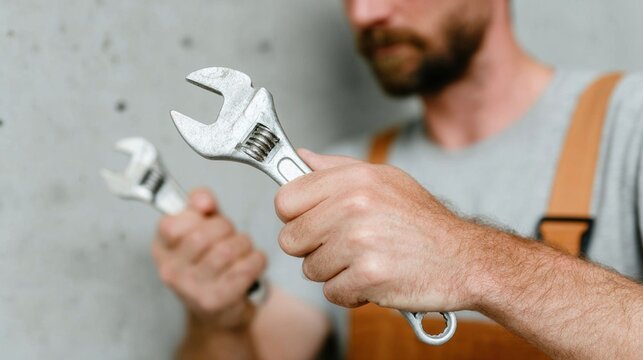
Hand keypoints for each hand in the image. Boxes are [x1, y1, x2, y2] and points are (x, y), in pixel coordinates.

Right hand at [153, 189, 266, 330]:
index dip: (196, 216)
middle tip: (230, 234)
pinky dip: (256, 260)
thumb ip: (200, 203)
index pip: (172, 224)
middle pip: (203, 235)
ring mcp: (192, 289)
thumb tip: (203, 200)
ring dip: (244, 244)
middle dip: (226, 228)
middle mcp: (171, 271)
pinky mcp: (216, 301)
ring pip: (226, 251)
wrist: (219, 309)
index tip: (207, 217)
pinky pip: (244, 269)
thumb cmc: (209, 261)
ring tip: (243, 249)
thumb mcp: (201, 225)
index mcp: (162, 248)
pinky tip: (252, 261)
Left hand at [275, 150, 479, 312]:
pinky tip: (375, 277)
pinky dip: (351, 292)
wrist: (464, 259)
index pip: (285, 199)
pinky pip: (332, 292)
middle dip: (313, 248)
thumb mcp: (383, 179)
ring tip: (366, 259)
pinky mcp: (369, 275)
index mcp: (353, 179)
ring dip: (335, 272)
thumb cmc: (421, 221)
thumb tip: (299, 158)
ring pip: (311, 269)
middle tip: (346, 245)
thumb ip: (336, 169)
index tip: (311, 221)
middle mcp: (353, 206)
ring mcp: (360, 241)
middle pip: (291, 239)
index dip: (295, 216)